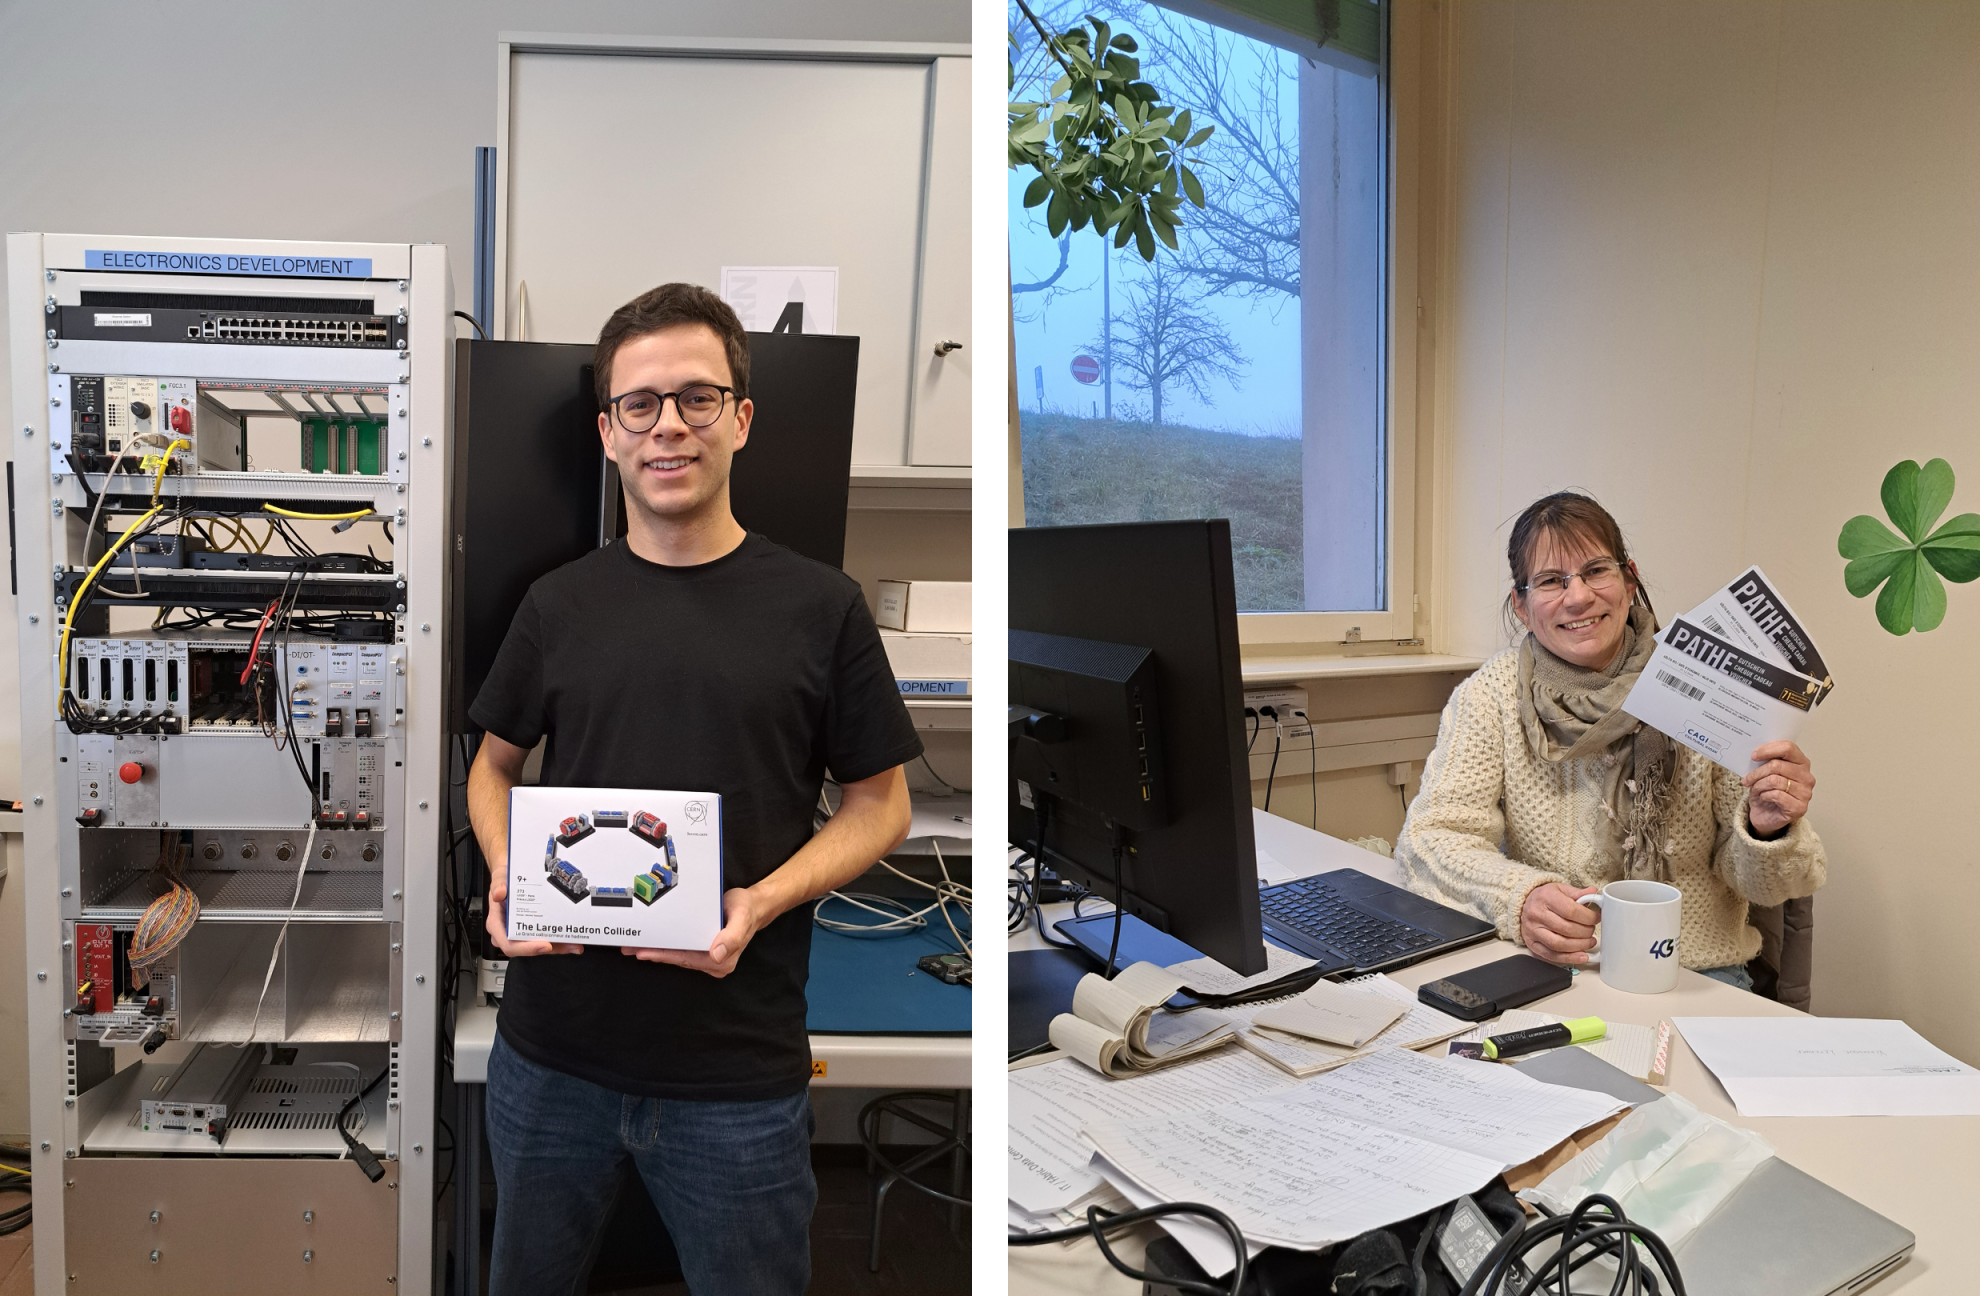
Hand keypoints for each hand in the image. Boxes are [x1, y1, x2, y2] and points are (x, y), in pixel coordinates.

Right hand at [485, 869, 583, 957]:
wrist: (512, 873)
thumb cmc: (504, 879)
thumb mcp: (499, 878)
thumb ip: (498, 884)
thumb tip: (499, 893)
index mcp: (498, 924)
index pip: (509, 944)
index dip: (527, 949)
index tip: (545, 946)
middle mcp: (508, 932)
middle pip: (529, 949)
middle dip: (551, 949)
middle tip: (569, 945)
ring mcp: (521, 932)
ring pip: (540, 946)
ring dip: (559, 947)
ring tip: (576, 944)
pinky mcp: (533, 929)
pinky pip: (545, 939)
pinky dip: (559, 940)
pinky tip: (572, 939)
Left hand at [623, 886, 764, 977]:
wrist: (754, 906)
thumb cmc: (747, 909)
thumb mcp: (742, 917)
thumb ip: (732, 937)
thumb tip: (716, 954)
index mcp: (723, 960)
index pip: (687, 958)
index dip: (664, 955)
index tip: (645, 952)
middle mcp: (716, 963)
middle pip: (679, 959)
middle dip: (654, 954)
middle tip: (630, 949)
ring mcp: (709, 958)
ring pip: (678, 956)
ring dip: (656, 951)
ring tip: (634, 947)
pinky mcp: (704, 951)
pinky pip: (682, 950)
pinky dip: (665, 946)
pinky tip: (652, 944)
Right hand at [1520, 882, 1599, 964]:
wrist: (1525, 905)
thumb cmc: (1545, 898)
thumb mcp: (1561, 889)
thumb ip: (1578, 893)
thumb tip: (1593, 893)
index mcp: (1546, 898)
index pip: (1572, 911)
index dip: (1589, 917)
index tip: (1596, 918)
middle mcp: (1537, 914)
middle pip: (1567, 929)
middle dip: (1586, 932)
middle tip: (1592, 930)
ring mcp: (1533, 930)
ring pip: (1560, 944)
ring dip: (1580, 946)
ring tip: (1589, 942)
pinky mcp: (1532, 944)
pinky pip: (1552, 955)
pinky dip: (1569, 958)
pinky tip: (1581, 956)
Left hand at [1743, 740, 1815, 836]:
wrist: (1765, 815)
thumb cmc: (1766, 791)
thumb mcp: (1764, 772)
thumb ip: (1766, 760)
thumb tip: (1755, 753)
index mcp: (1801, 763)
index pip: (1788, 748)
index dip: (1769, 749)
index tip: (1753, 756)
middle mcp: (1807, 777)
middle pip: (1777, 765)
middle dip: (1757, 772)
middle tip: (1747, 779)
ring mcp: (1806, 793)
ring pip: (1774, 780)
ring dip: (1759, 785)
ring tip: (1756, 789)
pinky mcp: (1799, 807)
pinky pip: (1776, 795)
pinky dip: (1764, 795)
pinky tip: (1764, 798)